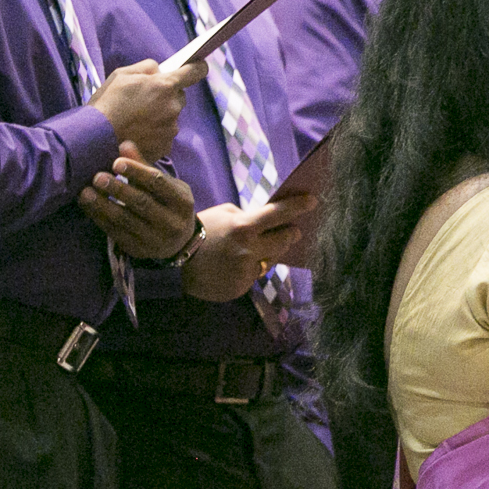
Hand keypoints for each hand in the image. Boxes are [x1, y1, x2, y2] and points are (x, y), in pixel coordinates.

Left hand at [79, 148, 197, 258]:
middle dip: (118, 189)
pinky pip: (115, 232)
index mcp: (182, 202)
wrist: (180, 242)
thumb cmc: (170, 204)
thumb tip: (124, 144)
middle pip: (142, 203)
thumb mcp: (168, 185)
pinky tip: (88, 206)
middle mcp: (172, 223)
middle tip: (97, 176)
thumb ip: (146, 166)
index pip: (159, 184)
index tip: (117, 162)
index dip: (137, 172)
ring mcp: (154, 239)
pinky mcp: (137, 249)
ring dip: (102, 205)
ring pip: (125, 220)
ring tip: (85, 192)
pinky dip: (99, 218)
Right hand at [87, 60, 200, 153]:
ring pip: (171, 117)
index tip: (198, 67)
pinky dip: (154, 134)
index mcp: (165, 85)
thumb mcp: (121, 75)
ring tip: (135, 120)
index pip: (195, 71)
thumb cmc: (105, 103)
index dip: (197, 68)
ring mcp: (171, 128)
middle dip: (167, 96)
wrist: (94, 139)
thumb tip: (160, 70)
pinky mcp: (165, 145)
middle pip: (179, 97)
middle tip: (144, 101)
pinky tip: (136, 134)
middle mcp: (173, 106)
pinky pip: (165, 135)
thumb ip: (146, 68)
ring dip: (160, 116)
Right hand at [179, 195, 315, 300]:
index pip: (280, 213)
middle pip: (284, 240)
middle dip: (290, 234)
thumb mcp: (223, 213)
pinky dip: (250, 269)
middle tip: (293, 230)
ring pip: (271, 260)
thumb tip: (269, 219)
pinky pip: (254, 276)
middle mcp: (249, 250)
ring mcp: (246, 271)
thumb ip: (247, 216)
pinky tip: (237, 265)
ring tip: (256, 248)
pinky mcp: (241, 287)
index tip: (313, 201)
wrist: (175, 260)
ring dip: (268, 253)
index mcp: (244, 227)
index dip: (299, 206)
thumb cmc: (200, 230)